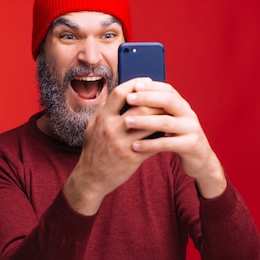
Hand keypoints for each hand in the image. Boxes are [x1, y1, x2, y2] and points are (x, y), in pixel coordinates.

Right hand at [62, 78, 161, 214]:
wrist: (91, 178)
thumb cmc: (94, 149)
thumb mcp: (94, 126)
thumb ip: (107, 110)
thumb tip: (123, 93)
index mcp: (102, 118)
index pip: (120, 93)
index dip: (135, 84)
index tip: (147, 82)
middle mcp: (111, 129)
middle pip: (140, 107)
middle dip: (155, 101)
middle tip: (165, 98)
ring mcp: (122, 144)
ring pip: (150, 125)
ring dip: (162, 118)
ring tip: (169, 114)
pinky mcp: (132, 158)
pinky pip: (152, 143)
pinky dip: (162, 137)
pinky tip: (166, 133)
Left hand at [122, 78, 226, 198]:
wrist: (200, 161)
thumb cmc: (179, 139)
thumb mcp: (172, 121)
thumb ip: (159, 111)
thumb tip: (133, 96)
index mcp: (183, 106)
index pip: (168, 90)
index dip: (151, 87)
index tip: (134, 86)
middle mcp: (189, 114)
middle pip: (168, 101)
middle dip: (147, 98)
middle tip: (128, 99)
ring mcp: (191, 130)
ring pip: (166, 122)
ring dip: (144, 121)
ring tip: (127, 122)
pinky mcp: (191, 146)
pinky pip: (167, 143)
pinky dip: (149, 144)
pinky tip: (134, 146)